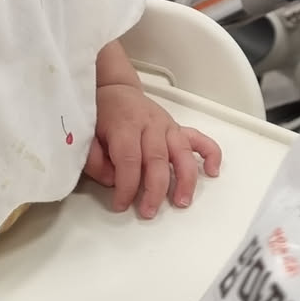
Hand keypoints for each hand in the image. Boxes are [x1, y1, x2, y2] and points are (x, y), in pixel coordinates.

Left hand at [88, 83, 221, 217]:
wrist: (115, 89)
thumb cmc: (101, 112)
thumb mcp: (86, 133)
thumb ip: (95, 159)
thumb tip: (112, 181)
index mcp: (125, 124)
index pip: (129, 160)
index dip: (126, 186)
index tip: (120, 204)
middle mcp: (150, 124)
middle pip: (157, 160)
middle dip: (154, 190)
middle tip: (148, 211)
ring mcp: (167, 126)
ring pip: (182, 153)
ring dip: (185, 180)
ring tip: (182, 201)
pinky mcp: (177, 128)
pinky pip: (199, 140)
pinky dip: (211, 155)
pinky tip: (212, 172)